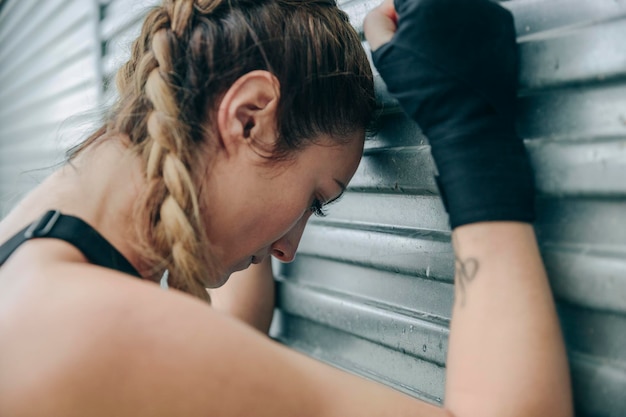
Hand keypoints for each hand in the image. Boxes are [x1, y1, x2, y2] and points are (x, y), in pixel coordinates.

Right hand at [368, 0, 534, 228]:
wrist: (468, 119)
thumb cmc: (425, 92)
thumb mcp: (385, 57)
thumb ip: (377, 22)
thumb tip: (386, 9)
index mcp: (425, 0)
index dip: (395, 19)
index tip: (399, 37)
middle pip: (428, 1)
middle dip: (420, 22)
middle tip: (420, 52)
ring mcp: (484, 8)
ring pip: (452, 9)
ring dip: (444, 26)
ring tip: (442, 59)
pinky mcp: (502, 23)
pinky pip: (476, 19)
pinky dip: (467, 34)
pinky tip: (460, 59)